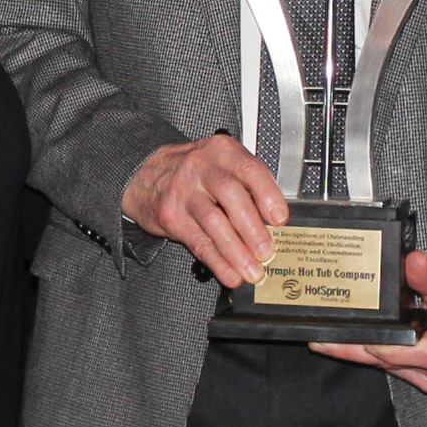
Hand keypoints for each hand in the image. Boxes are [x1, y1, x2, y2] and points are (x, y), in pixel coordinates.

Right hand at [122, 134, 287, 286]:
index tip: (280, 219)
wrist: (146, 176)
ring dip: (237, 252)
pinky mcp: (171, 216)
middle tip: (267, 252)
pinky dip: (218, 262)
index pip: (250, 170)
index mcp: (223, 152)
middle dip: (253, 229)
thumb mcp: (222, 165)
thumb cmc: (195, 173)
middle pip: (232, 197)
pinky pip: (198, 242)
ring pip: (214, 223)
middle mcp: (202, 168)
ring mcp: (184, 192)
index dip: (268, 196)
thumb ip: (249, 187)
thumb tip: (274, 224)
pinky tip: (231, 273)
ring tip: (252, 270)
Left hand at [310, 251, 426, 392]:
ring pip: (399, 371)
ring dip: (365, 359)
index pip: (426, 353)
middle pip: (405, 364)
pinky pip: (400, 373)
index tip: (370, 342)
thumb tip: (414, 261)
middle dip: (365, 353)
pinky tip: (351, 350)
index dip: (395, 351)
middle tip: (329, 342)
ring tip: (330, 345)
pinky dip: (376, 361)